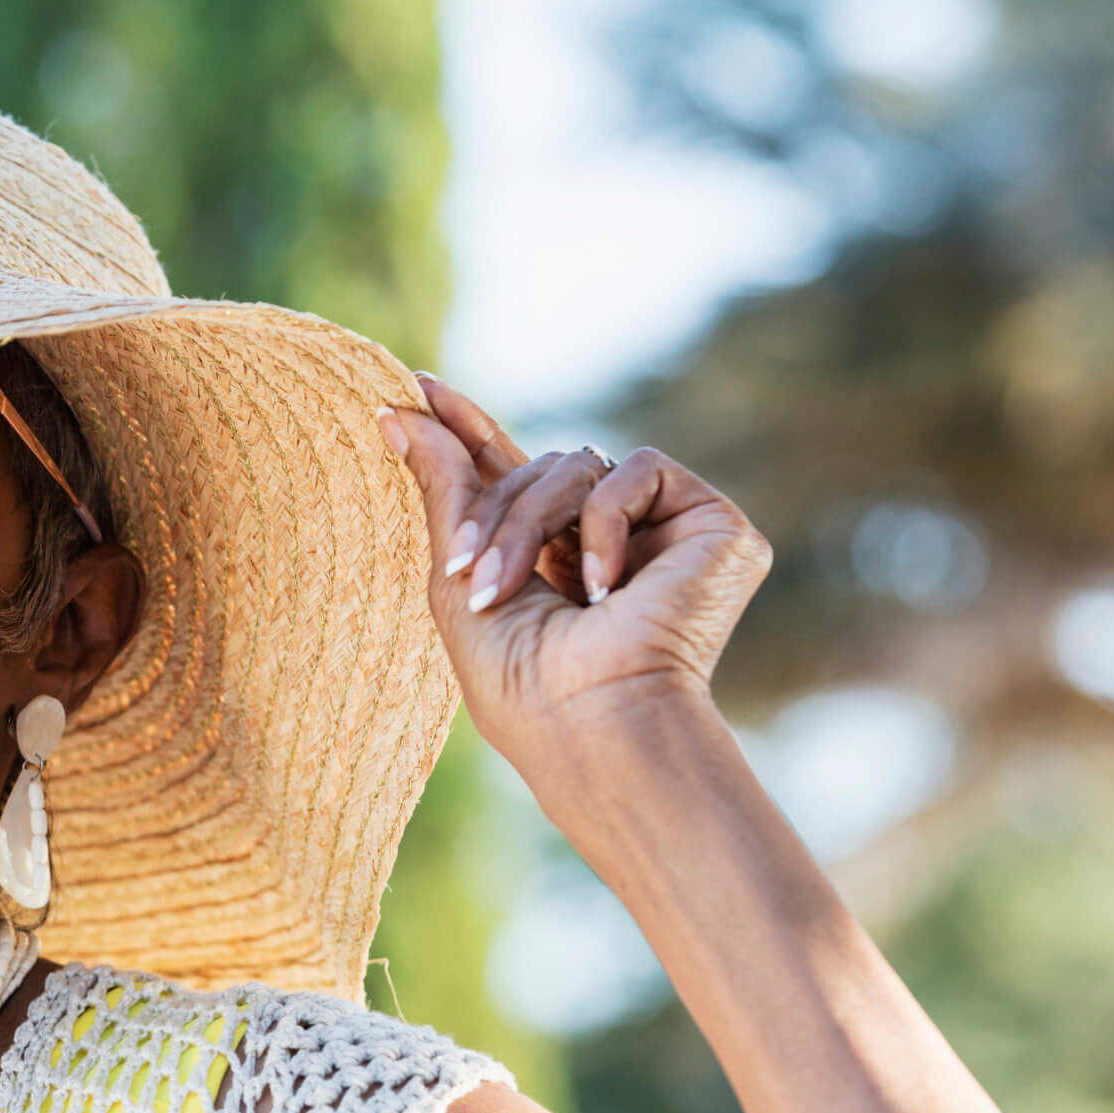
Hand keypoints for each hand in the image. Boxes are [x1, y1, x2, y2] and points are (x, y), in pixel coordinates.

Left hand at [379, 373, 770, 774]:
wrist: (592, 725)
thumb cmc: (521, 684)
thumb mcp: (459, 578)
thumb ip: (442, 490)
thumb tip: (398, 410)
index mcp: (557, 561)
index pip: (514, 473)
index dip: (468, 430)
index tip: (418, 388)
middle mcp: (613, 542)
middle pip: (535, 468)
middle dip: (489, 512)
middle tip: (466, 574)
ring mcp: (666, 534)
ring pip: (575, 464)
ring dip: (528, 522)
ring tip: (509, 589)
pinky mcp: (715, 526)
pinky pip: (635, 470)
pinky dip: (604, 523)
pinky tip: (607, 590)